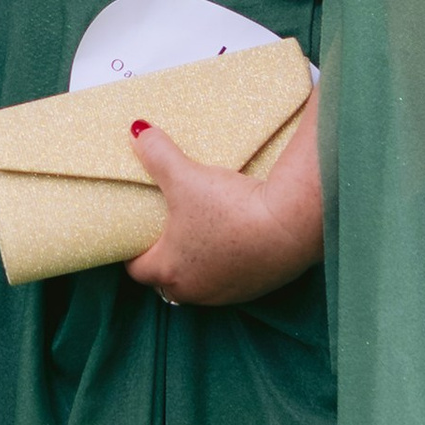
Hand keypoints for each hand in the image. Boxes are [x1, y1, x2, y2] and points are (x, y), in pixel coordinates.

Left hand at [124, 113, 323, 306]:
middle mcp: (195, 291)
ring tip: (201, 236)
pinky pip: (233, 280)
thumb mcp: (186, 176)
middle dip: (165, 260)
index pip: (137, 270)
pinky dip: (230, 264)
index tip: (136, 236)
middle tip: (166, 232)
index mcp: (169, 270)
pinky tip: (236, 241)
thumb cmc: (231, 208)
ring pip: (202, 283)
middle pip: (168, 281)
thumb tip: (136, 131)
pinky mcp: (257, 289)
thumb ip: (157, 154)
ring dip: (199, 266)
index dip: (133, 252)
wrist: (290, 227)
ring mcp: (227, 293)